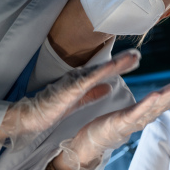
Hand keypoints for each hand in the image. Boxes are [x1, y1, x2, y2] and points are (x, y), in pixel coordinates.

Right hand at [0, 49, 140, 149]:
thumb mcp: (79, 100)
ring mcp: (75, 81)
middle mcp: (80, 77)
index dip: (121, 64)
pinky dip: (102, 72)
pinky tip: (113, 67)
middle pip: (105, 67)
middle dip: (122, 60)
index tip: (136, 59)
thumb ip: (93, 93)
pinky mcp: (70, 88)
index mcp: (83, 80)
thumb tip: (109, 87)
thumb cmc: (53, 108)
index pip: (106, 70)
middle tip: (138, 53)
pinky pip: (89, 79)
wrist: (32, 116)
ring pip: (100, 70)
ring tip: (132, 56)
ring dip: (116, 63)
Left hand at [54, 74, 169, 169]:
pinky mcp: (121, 123)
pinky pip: (136, 112)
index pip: (164, 100)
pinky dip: (148, 103)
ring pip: (155, 106)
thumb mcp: (130, 114)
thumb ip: (143, 107)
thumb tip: (156, 99)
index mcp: (144, 114)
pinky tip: (157, 94)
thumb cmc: (108, 127)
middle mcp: (143, 118)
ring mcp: (133, 121)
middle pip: (165, 103)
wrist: (88, 143)